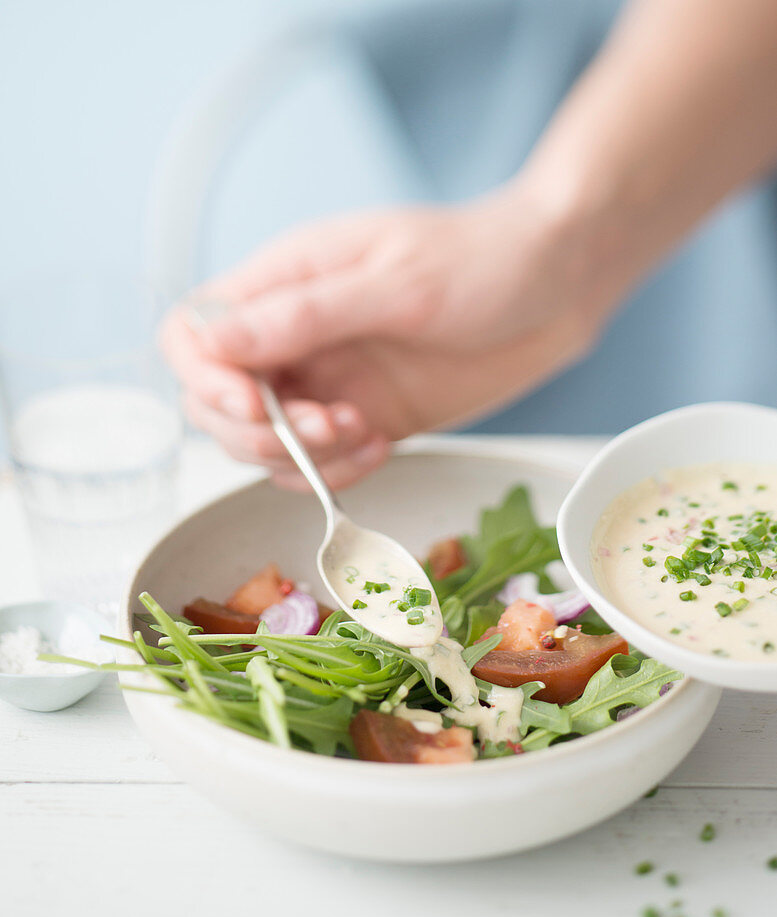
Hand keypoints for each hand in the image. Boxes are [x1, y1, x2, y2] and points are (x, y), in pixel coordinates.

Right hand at [160, 185, 603, 488]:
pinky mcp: (362, 417)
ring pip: (263, 445)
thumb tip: (210, 341)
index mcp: (286, 282)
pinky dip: (337, 472)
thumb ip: (303, 315)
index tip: (257, 408)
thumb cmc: (484, 261)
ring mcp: (327, 381)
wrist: (559, 288)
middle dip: (261, 433)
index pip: (194, 335)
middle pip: (217, 404)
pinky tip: (380, 444)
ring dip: (302, 457)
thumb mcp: (395, 282)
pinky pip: (318, 464)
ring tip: (364, 431)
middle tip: (330, 427)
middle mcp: (294, 336)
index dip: (207, 380)